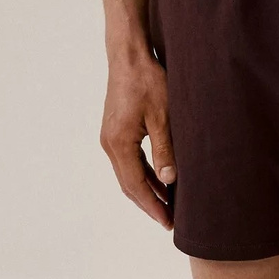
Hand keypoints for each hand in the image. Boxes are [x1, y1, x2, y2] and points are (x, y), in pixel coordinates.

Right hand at [100, 53, 175, 229]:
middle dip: (149, 203)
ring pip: (127, 173)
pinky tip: (158, 177)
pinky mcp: (114, 129)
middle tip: (169, 219)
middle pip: (128, 184)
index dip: (153, 205)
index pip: (136, 185)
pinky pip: (128, 159)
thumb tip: (169, 181)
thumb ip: (164, 149)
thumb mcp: (162, 115)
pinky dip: (142, 172)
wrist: (129, 56)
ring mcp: (110, 137)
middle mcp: (109, 144)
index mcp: (119, 143)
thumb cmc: (148, 81)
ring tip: (167, 202)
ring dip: (145, 188)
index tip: (168, 221)